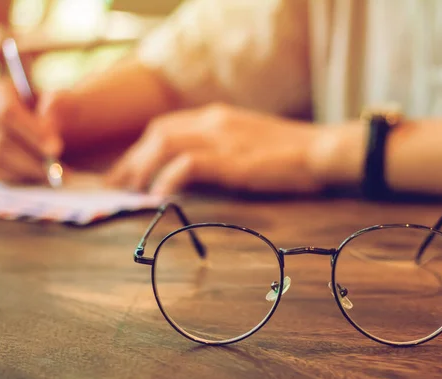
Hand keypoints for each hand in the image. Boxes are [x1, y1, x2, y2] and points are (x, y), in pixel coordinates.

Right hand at [0, 78, 68, 182]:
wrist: (53, 131)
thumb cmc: (57, 115)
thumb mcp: (64, 105)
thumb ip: (58, 106)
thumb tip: (47, 119)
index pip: (6, 111)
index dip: (30, 131)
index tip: (55, 148)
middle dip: (31, 156)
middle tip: (56, 168)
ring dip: (28, 168)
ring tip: (54, 174)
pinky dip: (18, 176)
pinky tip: (40, 175)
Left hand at [105, 104, 326, 194]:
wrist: (323, 151)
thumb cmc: (291, 154)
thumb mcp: (249, 143)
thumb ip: (221, 149)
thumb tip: (194, 172)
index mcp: (217, 116)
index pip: (166, 127)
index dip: (141, 149)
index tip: (127, 172)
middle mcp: (214, 121)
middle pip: (158, 134)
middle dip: (133, 160)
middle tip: (118, 187)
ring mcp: (223, 138)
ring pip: (165, 144)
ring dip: (143, 169)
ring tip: (131, 194)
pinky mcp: (233, 160)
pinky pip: (187, 165)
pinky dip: (168, 180)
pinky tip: (160, 198)